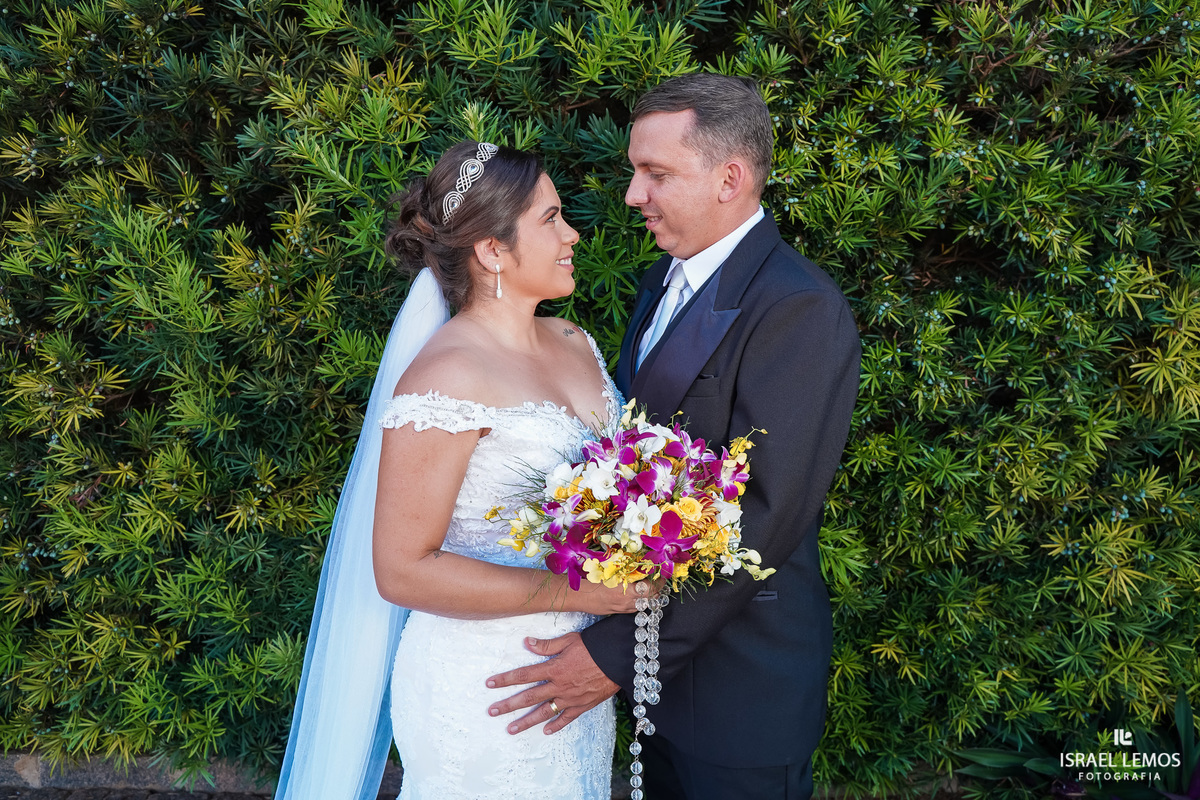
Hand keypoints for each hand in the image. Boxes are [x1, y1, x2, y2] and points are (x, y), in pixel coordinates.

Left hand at [486, 632, 618, 733]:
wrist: (618, 659)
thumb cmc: (594, 647)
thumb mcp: (570, 640)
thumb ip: (547, 644)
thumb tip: (527, 643)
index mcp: (553, 668)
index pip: (524, 674)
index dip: (505, 679)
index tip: (489, 684)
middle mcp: (558, 686)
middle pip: (528, 697)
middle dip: (508, 705)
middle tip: (492, 712)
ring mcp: (569, 698)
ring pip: (543, 712)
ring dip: (525, 721)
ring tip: (510, 729)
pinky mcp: (582, 706)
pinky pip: (566, 718)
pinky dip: (555, 726)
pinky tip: (545, 731)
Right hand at [573, 577, 660, 614]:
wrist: (579, 595)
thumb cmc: (593, 580)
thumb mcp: (611, 572)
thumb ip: (626, 571)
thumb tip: (639, 565)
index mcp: (627, 590)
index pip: (651, 588)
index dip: (659, 582)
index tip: (662, 575)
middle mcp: (628, 602)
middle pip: (651, 598)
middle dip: (658, 590)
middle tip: (660, 582)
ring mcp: (623, 609)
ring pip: (644, 605)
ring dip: (650, 598)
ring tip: (652, 589)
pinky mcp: (618, 612)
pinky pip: (634, 609)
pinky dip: (640, 603)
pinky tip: (639, 597)